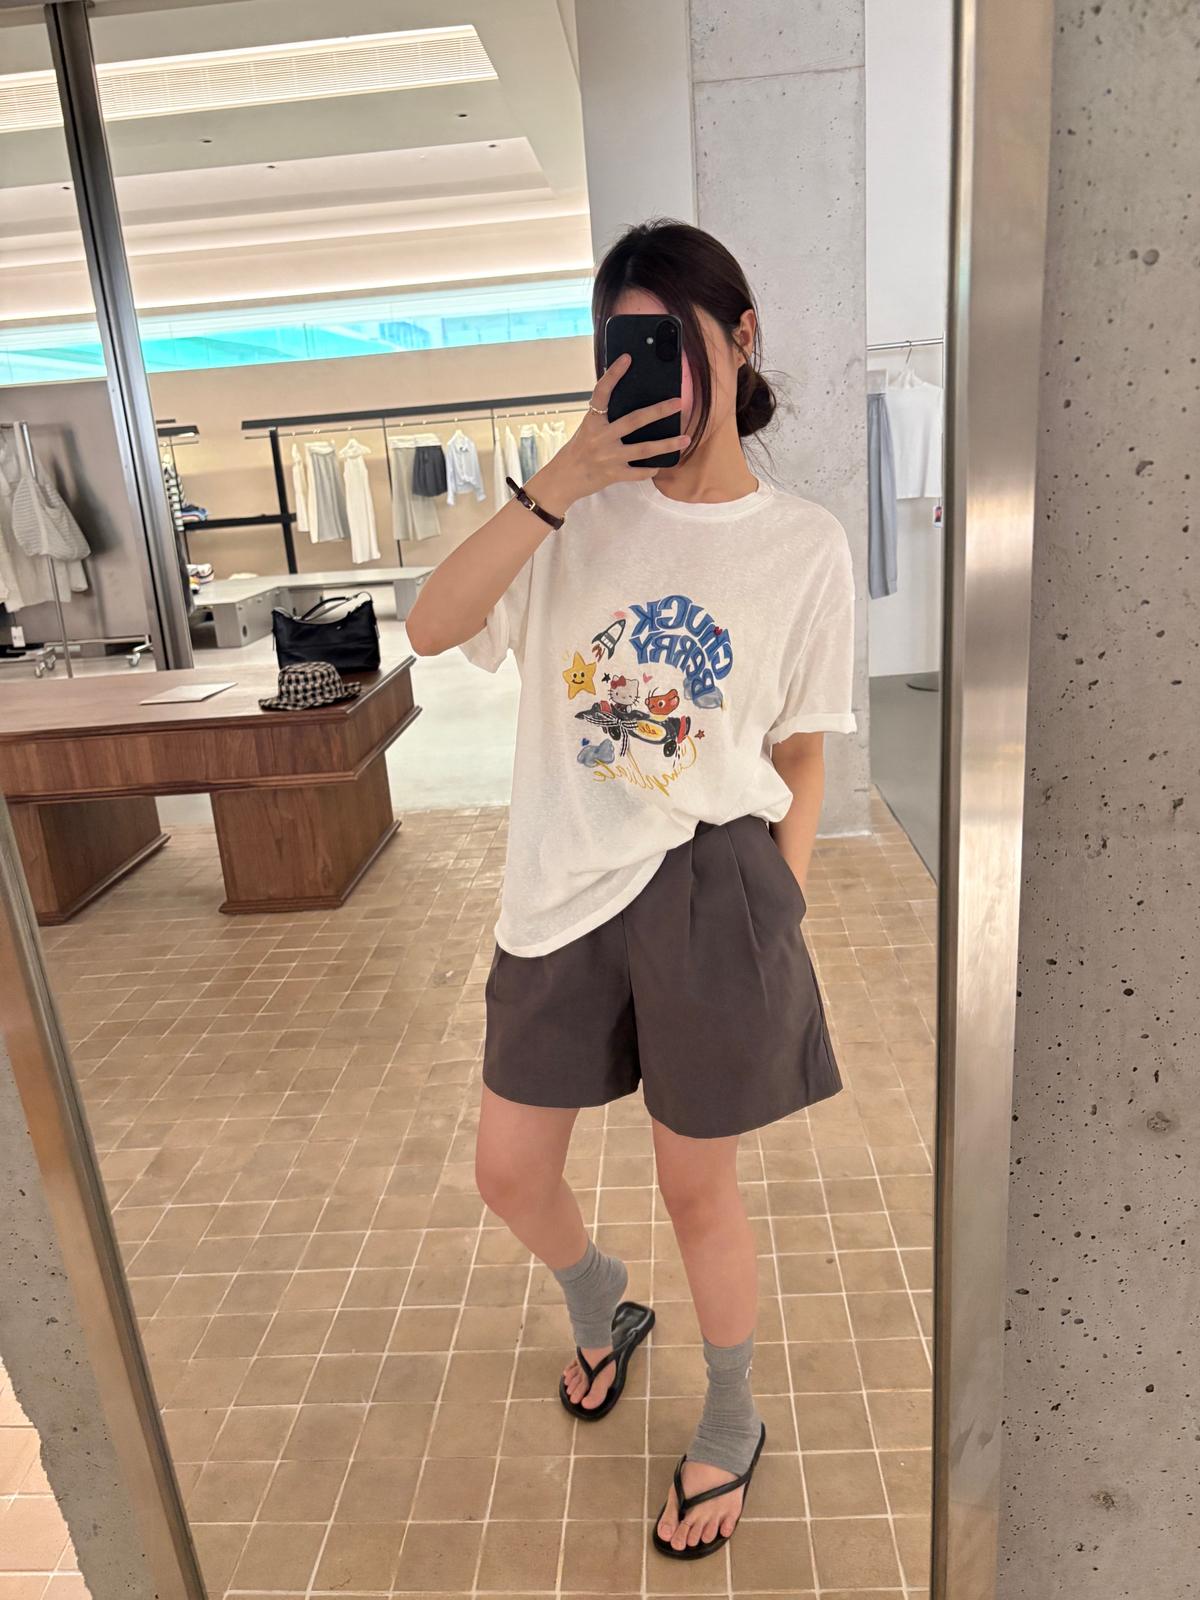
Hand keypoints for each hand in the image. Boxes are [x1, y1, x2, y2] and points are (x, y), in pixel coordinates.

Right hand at [528, 354, 688, 515]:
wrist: (563, 479)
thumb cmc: (578, 450)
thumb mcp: (588, 429)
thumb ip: (606, 419)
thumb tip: (634, 405)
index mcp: (592, 421)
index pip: (602, 393)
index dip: (614, 374)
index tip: (627, 358)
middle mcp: (600, 437)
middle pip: (634, 420)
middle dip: (659, 411)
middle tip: (679, 402)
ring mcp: (608, 457)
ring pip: (644, 448)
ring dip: (667, 444)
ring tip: (686, 438)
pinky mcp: (613, 475)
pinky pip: (638, 472)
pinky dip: (650, 468)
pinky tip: (660, 464)